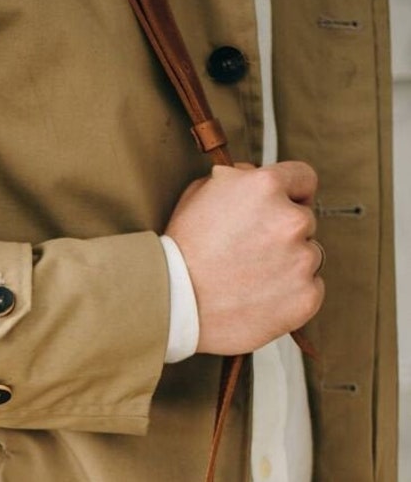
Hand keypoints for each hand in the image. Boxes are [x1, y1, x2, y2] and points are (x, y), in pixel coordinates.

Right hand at [164, 161, 323, 354]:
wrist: (171, 305)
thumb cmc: (179, 252)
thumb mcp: (198, 195)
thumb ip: (236, 179)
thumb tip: (252, 176)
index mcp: (266, 187)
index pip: (304, 178)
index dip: (290, 194)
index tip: (281, 208)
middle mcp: (291, 220)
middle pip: (305, 221)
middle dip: (283, 234)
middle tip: (250, 253)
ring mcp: (302, 261)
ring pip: (309, 256)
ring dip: (288, 265)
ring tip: (250, 279)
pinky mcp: (306, 296)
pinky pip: (311, 290)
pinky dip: (291, 295)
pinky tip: (259, 298)